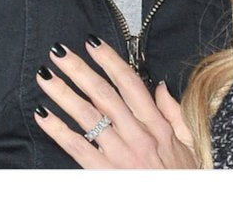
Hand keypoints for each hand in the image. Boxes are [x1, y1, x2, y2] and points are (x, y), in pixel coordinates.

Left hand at [34, 38, 197, 168]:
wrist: (179, 203)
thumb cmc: (182, 178)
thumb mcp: (188, 142)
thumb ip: (173, 112)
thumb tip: (160, 87)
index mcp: (156, 125)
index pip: (129, 83)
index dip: (109, 61)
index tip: (92, 43)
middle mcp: (137, 135)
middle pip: (103, 95)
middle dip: (79, 70)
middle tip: (59, 52)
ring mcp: (120, 154)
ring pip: (87, 116)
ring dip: (63, 94)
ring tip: (45, 77)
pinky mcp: (106, 173)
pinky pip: (78, 148)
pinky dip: (58, 130)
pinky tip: (43, 115)